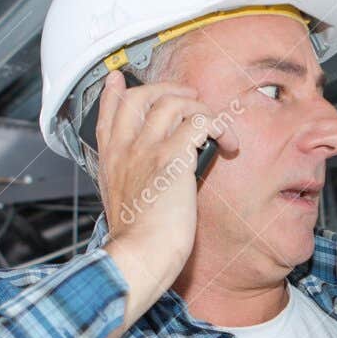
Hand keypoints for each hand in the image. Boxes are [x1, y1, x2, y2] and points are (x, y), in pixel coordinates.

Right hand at [96, 70, 214, 318]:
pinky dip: (219, 126)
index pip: (107, 114)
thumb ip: (130, 183)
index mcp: (111, 160)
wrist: (137, 257)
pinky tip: (228, 143)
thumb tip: (147, 179)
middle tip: (189, 98)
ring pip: (171, 101)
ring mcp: (146, 150)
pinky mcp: (171, 158)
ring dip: (198, 107)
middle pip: (140, 96)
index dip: (114, 92)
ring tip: (213, 124)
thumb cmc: (136, 242)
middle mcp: (125, 148)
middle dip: (168, 90)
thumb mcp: (121, 206)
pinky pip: (200, 122)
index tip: (119, 80)